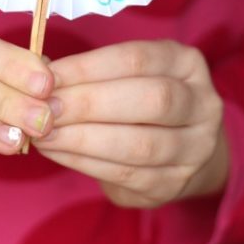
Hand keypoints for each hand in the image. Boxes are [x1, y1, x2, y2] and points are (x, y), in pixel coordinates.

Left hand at [34, 40, 227, 207]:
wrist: (178, 144)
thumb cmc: (138, 96)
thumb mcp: (125, 71)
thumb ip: (91, 70)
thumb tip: (40, 69)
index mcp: (187, 63)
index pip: (136, 59)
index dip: (88, 67)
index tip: (48, 75)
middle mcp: (203, 104)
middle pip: (149, 100)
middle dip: (89, 103)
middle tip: (45, 107)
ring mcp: (195, 148)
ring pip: (140, 144)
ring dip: (83, 139)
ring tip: (45, 132)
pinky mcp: (174, 184)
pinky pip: (127, 174)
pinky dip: (85, 163)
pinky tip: (57, 152)